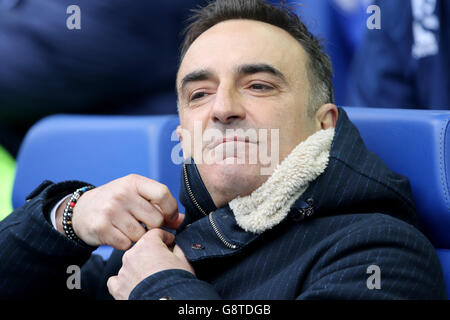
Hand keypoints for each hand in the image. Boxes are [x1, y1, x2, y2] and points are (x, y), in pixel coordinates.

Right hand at [55, 174, 183, 248]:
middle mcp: (122, 193)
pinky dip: (125, 244)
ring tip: (129, 230)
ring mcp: (110, 210)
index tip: (170, 219)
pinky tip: (118, 235)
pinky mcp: (101, 227)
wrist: (81, 210)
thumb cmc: (117, 202)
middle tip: (145, 226)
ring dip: (138, 237)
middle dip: (154, 228)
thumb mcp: (136, 195)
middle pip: (156, 219)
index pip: (163, 194)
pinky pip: (126, 244)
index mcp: (134, 182)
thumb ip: (159, 205)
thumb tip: (181, 220)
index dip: (171, 210)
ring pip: (141, 235)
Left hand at [107, 228, 193, 299]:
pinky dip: (125, 281)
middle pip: (142, 247)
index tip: (170, 243)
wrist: (167, 302)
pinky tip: (135, 284)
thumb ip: (178, 247)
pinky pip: (117, 280)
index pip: (155, 233)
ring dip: (140, 266)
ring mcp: (123, 271)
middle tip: (164, 262)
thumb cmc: (176, 281)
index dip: (166, 237)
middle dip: (152, 253)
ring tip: (152, 277)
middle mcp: (132, 255)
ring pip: (130, 263)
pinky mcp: (118, 287)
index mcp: (148, 244)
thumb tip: (176, 244)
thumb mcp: (184, 259)